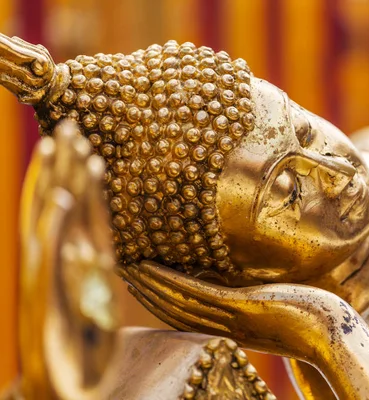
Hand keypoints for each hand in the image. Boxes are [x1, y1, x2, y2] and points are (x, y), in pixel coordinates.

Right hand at [20, 120, 117, 395]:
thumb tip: (98, 241)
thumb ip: (93, 265)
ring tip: (69, 144)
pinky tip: (65, 196)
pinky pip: (56, 256)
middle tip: (72, 123)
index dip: (70, 172)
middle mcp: (55, 261)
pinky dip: (58, 225)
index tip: (78, 138)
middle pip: (58, 202)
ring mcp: (52, 278)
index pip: (68, 206)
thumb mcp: (93, 297)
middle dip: (64, 163)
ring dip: (62, 181)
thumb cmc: (81, 346)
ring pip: (55, 221)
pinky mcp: (54, 299)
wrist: (63, 390)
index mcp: (68, 259)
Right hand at [118, 260, 346, 361]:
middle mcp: (225, 326)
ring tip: (127, 267)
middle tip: (122, 271)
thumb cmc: (309, 318)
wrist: (333, 332)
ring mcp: (231, 317)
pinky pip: (197, 294)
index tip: (141, 281)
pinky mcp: (241, 307)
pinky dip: (170, 282)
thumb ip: (253, 301)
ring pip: (179, 302)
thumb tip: (241, 287)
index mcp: (231, 327)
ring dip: (150, 285)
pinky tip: (151, 268)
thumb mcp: (274, 308)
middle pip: (176, 310)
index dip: (160, 298)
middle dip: (147, 291)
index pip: (187, 314)